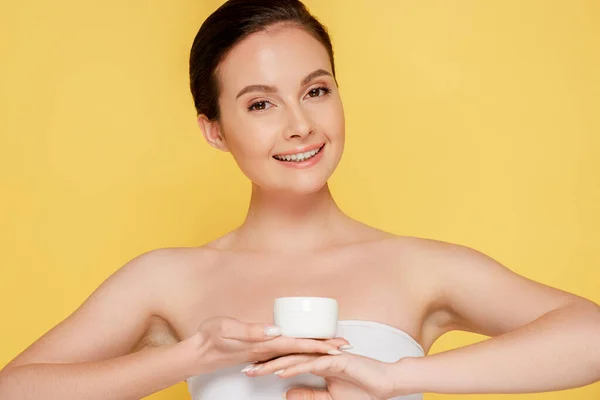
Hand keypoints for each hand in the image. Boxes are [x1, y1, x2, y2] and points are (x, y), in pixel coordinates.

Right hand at [185, 317, 349, 374]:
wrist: (197, 354)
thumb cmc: (210, 338)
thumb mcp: (226, 329)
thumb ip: (250, 330)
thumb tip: (275, 330)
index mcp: (264, 343)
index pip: (297, 344)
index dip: (318, 345)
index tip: (337, 346)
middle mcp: (267, 350)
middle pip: (301, 349)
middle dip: (324, 348)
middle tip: (345, 346)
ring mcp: (264, 352)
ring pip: (295, 352)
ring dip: (314, 350)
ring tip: (333, 347)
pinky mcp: (259, 351)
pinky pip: (285, 353)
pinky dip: (299, 351)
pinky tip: (305, 349)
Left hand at [246, 352, 409, 399]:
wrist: (385, 383)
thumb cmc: (362, 389)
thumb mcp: (329, 397)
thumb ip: (309, 394)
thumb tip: (287, 393)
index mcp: (316, 362)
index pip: (288, 362)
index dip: (269, 366)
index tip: (251, 372)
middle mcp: (319, 356)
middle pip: (287, 357)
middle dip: (266, 363)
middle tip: (246, 369)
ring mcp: (327, 356)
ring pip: (296, 358)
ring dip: (276, 364)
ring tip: (258, 370)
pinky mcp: (336, 360)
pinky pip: (312, 364)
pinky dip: (296, 367)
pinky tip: (283, 371)